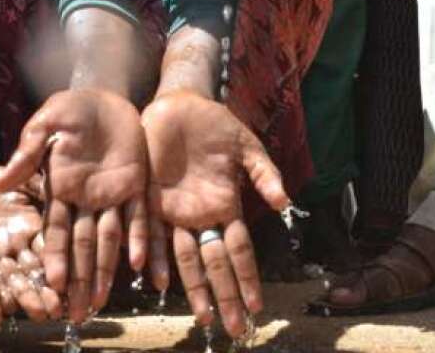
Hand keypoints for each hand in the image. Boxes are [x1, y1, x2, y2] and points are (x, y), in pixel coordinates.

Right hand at [0, 89, 148, 322]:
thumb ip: (29, 153)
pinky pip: (142, 217)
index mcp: (61, 187)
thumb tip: (3, 183)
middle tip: (79, 312)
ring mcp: (113, 195)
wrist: (107, 93)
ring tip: (104, 301)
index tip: (54, 285)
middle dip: (80, 278)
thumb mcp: (46, 124)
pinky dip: (143, 240)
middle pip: (83, 245)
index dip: (56, 258)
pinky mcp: (137, 185)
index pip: (57, 230)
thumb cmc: (71, 108)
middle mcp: (86, 199)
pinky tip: (143, 266)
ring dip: (108, 270)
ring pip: (111, 240)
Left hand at [142, 91, 289, 337]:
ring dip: (193, 287)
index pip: (239, 251)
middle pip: (215, 263)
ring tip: (202, 316)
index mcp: (226, 206)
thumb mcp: (246, 148)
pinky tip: (155, 279)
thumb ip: (264, 174)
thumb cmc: (216, 126)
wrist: (180, 105)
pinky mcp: (150, 198)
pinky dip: (154, 254)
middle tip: (234, 328)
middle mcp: (201, 216)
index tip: (256, 306)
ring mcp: (174, 211)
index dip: (247, 278)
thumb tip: (284, 202)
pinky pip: (151, 231)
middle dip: (225, 295)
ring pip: (184, 257)